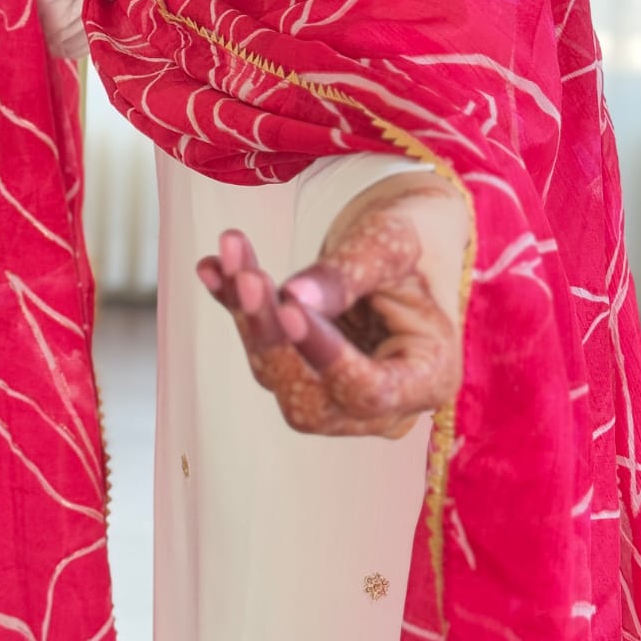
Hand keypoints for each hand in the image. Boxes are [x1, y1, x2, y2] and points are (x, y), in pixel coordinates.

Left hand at [196, 177, 468, 439]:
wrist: (406, 237)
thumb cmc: (416, 240)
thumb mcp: (391, 246)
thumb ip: (347, 274)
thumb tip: (291, 297)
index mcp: (428, 377)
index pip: (370, 390)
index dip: (326, 357)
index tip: (290, 308)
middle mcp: (384, 403)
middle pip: (312, 398)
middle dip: (274, 339)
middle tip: (250, 278)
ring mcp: (339, 392)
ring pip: (279, 376)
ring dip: (249, 316)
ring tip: (231, 256)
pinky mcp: (305, 371)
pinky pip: (263, 349)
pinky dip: (235, 308)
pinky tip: (211, 269)